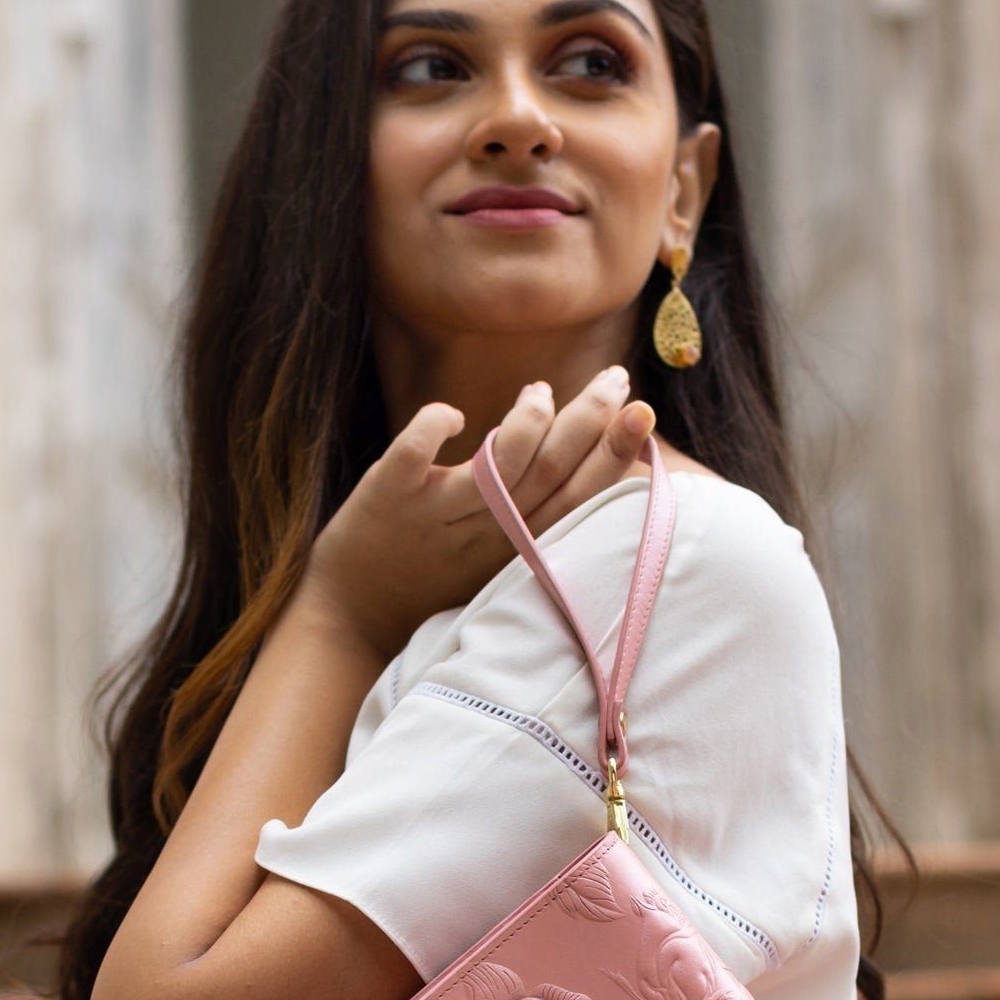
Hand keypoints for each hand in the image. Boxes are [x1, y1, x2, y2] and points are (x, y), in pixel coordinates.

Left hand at [298, 367, 656, 662]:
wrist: (356, 622)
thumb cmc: (437, 578)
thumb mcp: (500, 553)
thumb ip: (540, 510)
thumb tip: (595, 457)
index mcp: (518, 546)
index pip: (579, 498)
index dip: (613, 455)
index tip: (643, 411)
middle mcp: (485, 533)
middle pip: (548, 475)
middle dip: (589, 423)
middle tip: (616, 378)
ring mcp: (437, 517)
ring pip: (495, 471)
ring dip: (524, 425)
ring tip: (538, 392)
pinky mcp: (389, 500)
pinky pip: (412, 459)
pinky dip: (432, 428)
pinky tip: (452, 414)